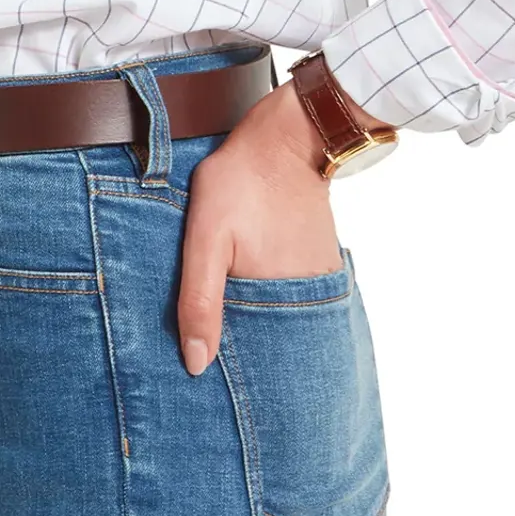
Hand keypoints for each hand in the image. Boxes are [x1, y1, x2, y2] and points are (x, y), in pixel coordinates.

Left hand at [175, 80, 340, 375]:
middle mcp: (306, 301)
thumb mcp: (205, 238)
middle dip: (241, 353)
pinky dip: (269, 298)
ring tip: (225, 319)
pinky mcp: (318, 263)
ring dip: (255, 324)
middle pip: (267, 343)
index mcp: (277, 303)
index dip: (228, 372)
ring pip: (278, 319)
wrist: (288, 137)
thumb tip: (196, 364)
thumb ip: (199, 300)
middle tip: (210, 350)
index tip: (201, 378)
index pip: (251, 361)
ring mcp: (316, 281)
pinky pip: (290, 294)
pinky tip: (247, 288)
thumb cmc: (240, 182)